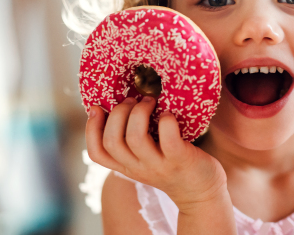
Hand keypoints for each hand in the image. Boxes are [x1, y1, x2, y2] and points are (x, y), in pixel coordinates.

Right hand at [85, 97, 228, 212]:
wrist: (202, 194)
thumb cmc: (174, 167)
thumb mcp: (147, 159)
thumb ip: (133, 142)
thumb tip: (123, 104)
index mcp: (126, 166)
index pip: (96, 153)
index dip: (90, 129)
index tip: (97, 107)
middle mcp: (138, 168)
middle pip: (112, 141)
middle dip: (118, 113)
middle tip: (134, 100)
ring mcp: (159, 165)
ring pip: (135, 138)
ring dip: (140, 112)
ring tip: (150, 101)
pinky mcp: (180, 160)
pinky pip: (168, 138)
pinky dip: (166, 121)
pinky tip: (169, 115)